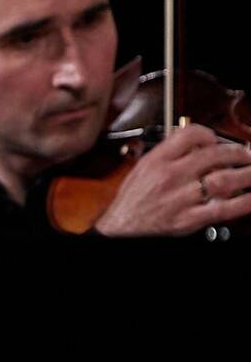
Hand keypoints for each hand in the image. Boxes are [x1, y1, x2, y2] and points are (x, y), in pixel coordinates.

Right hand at [94, 123, 250, 235]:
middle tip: (245, 154)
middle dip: (236, 153)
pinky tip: (250, 197)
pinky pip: (222, 209)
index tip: (216, 139)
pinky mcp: (189, 219)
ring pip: (222, 180)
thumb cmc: (132, 200)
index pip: (188, 135)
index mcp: (156, 160)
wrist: (123, 227)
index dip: (208, 134)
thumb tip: (192, 147)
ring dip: (244, 174)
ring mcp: (181, 197)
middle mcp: (170, 176)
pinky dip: (242, 202)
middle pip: (212, 155)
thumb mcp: (142, 169)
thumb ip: (166, 156)